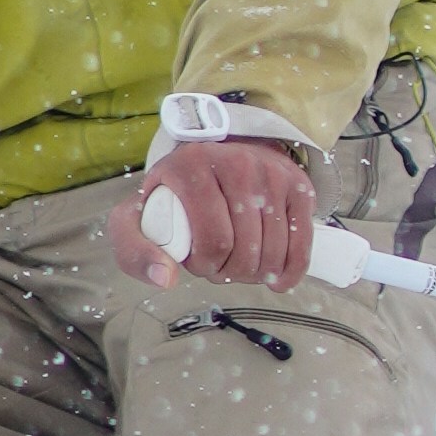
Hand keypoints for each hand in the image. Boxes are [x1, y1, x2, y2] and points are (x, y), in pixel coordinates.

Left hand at [111, 133, 320, 287]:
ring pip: (273, 252)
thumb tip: (166, 278)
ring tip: (239, 261)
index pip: (213, 241)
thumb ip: (134, 251)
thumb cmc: (174, 196)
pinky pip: (301, 243)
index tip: (197, 260)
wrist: (215, 157)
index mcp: (193, 165)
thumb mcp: (136, 217)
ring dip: (256, 273)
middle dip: (230, 271)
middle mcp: (237, 162)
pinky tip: (277, 279)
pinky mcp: (298, 186)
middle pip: (245, 250)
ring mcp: (273, 173)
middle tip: (219, 262)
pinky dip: (290, 270)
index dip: (206, 265)